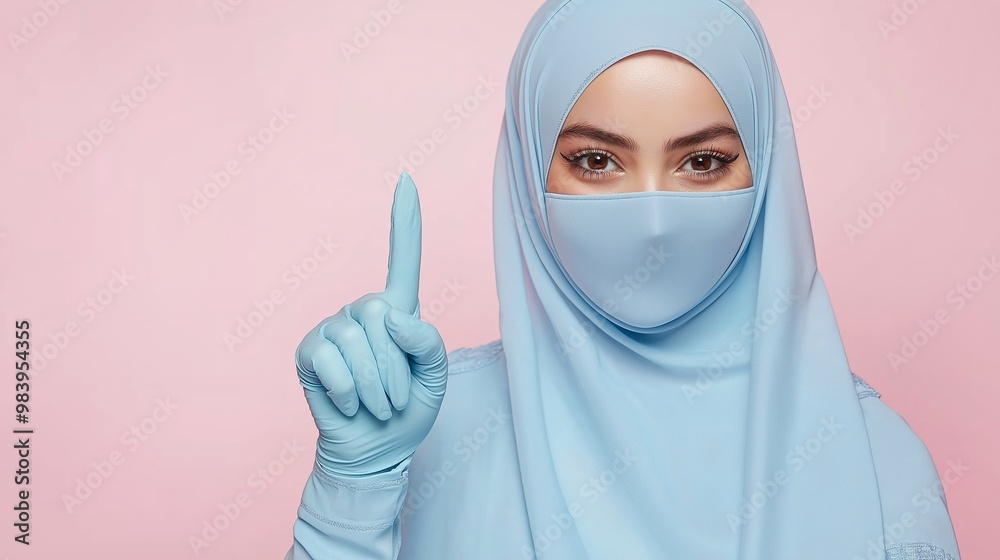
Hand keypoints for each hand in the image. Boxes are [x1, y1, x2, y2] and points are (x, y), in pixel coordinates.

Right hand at [294, 172, 447, 476]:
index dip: (405, 222)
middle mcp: (364, 311)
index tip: (407, 180)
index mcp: (399, 311)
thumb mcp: (435, 380)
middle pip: (383, 316)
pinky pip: (333, 362)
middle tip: (394, 398)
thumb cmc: (407, 411)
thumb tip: (391, 313)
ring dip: (375, 386)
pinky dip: (348, 392)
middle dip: (396, 368)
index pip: (403, 259)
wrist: (375, 450)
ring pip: (359, 342)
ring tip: (375, 404)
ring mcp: (333, 328)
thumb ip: (428, 343)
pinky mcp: (309, 351)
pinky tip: (348, 404)